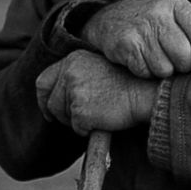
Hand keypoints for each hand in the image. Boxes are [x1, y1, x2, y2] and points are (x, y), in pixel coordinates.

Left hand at [35, 50, 157, 135]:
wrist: (146, 92)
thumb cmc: (130, 82)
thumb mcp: (100, 68)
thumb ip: (79, 74)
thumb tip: (64, 92)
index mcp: (73, 60)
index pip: (44, 80)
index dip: (45, 97)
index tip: (50, 108)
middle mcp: (69, 73)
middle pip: (51, 101)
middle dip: (59, 113)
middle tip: (74, 119)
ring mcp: (73, 92)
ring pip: (62, 116)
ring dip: (77, 121)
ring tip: (100, 113)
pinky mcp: (79, 111)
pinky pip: (77, 127)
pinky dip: (89, 129)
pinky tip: (105, 119)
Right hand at [81, 0, 190, 77]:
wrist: (108, 19)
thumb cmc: (150, 20)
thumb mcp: (172, 12)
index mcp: (174, 2)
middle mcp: (157, 12)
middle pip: (183, 53)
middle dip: (184, 65)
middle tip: (180, 64)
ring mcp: (140, 28)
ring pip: (165, 67)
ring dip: (165, 71)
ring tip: (159, 60)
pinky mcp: (125, 44)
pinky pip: (146, 71)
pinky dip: (147, 73)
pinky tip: (143, 61)